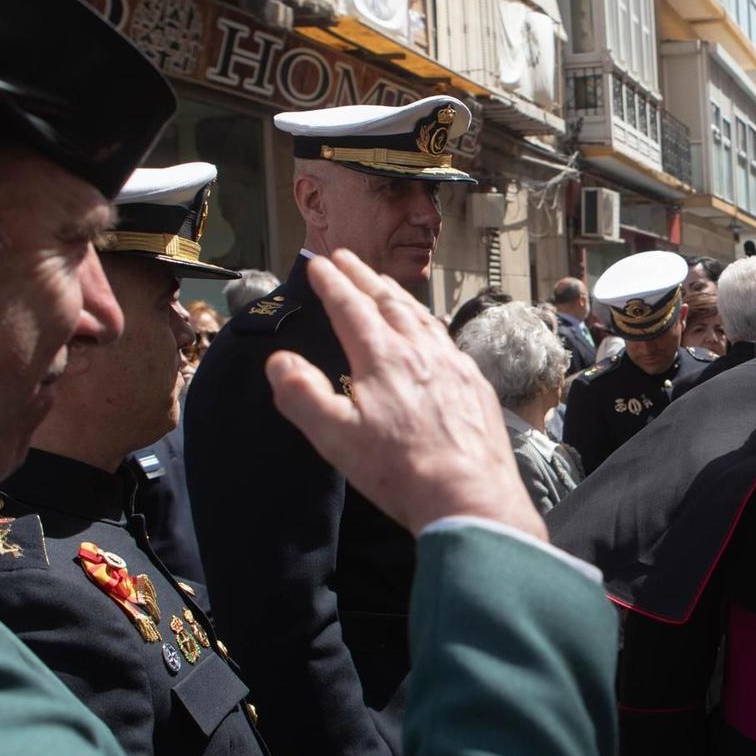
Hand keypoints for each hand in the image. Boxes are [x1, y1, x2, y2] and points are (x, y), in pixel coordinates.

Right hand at [267, 250, 544, 540]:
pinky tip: (428, 331)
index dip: (332, 283)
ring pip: (422, 317)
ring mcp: (454, 365)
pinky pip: (446, 339)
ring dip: (397, 295)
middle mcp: (421, 351)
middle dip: (364, 277)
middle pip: (388, 302)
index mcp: (384, 358)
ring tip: (383, 285)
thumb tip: (279, 360)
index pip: (351, 307)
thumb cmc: (401, 472)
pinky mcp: (476, 385)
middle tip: (347, 258)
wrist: (470, 497)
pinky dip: (428, 322)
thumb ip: (303, 395)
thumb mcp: (336, 438)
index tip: (318, 264)